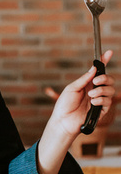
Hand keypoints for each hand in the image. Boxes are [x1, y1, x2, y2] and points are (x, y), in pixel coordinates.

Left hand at [37, 50, 115, 173]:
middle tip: (96, 81)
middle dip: (105, 78)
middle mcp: (94, 90)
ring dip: (101, 90)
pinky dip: (101, 100)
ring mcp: (98, 100)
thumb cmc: (64, 105)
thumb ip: (84, 79)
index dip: (104, 61)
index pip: (98, 71)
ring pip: (111, 90)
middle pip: (109, 80)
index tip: (109, 52)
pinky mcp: (101, 110)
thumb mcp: (72, 88)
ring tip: (91, 95)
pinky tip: (93, 102)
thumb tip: (94, 68)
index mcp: (87, 83)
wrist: (63, 121)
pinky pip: (108, 102)